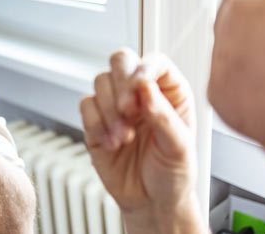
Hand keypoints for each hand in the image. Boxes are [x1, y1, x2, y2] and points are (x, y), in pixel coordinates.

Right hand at [80, 49, 197, 221]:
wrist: (151, 203)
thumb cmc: (173, 174)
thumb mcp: (179, 148)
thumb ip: (163, 116)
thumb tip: (145, 87)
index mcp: (170, 92)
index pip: (155, 62)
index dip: (144, 68)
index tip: (139, 87)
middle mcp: (142, 93)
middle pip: (121, 61)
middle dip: (121, 85)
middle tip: (127, 111)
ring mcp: (116, 104)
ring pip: (101, 82)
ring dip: (109, 111)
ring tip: (124, 138)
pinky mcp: (96, 121)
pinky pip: (86, 105)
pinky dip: (96, 124)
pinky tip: (111, 143)